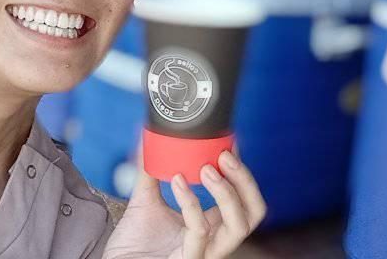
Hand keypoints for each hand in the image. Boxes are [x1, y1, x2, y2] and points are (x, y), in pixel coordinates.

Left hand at [102, 150, 266, 258]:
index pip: (242, 198)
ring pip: (239, 226)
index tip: (228, 143)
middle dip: (246, 181)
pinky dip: (192, 202)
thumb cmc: (133, 243)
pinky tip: (178, 181)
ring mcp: (204, 250)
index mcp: (211, 224)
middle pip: (254, 213)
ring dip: (228, 192)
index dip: (241, 171)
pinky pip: (200, 231)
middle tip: (224, 155)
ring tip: (207, 168)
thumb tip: (150, 138)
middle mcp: (214, 238)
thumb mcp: (145, 199)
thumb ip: (150, 171)